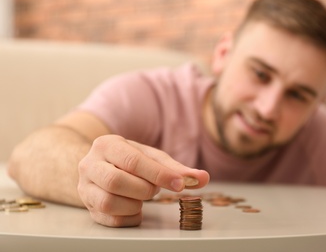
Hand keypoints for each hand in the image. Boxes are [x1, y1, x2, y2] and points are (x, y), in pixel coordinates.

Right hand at [78, 135, 208, 226]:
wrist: (99, 166)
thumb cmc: (128, 161)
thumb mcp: (151, 158)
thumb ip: (176, 168)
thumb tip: (203, 178)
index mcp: (107, 145)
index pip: (132, 161)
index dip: (159, 174)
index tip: (180, 185)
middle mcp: (89, 164)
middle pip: (116, 181)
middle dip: (144, 189)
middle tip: (153, 189)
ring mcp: (84, 187)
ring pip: (108, 202)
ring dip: (135, 204)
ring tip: (142, 197)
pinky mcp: (87, 206)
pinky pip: (108, 219)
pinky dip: (129, 217)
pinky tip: (135, 208)